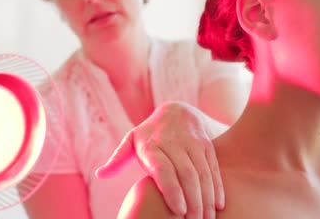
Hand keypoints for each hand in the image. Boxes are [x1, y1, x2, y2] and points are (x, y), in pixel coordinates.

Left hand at [95, 101, 223, 218]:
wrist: (177, 111)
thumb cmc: (149, 134)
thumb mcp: (131, 140)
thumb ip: (118, 158)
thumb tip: (101, 174)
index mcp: (152, 145)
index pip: (164, 170)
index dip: (172, 190)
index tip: (178, 211)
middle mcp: (174, 143)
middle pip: (187, 174)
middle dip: (193, 201)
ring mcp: (192, 143)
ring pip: (202, 172)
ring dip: (207, 197)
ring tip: (206, 218)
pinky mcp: (207, 145)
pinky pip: (213, 167)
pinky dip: (217, 187)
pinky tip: (218, 205)